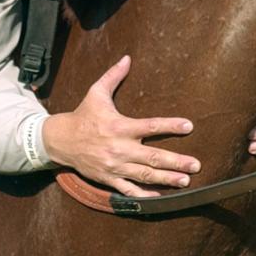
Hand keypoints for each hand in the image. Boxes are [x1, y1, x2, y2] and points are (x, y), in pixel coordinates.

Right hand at [42, 55, 200, 196]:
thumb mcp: (96, 92)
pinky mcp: (109, 179)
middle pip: (152, 157)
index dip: (170, 126)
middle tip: (195, 165)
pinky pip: (129, 190)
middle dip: (175, 162)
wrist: (60, 141)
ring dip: (166, 179)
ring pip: (144, 175)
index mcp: (120, 126)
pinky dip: (144, 195)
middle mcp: (119, 148)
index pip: (150, 126)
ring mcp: (115, 166)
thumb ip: (113, 76)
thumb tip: (127, 58)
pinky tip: (160, 196)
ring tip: (185, 181)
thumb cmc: (82, 115)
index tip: (189, 126)